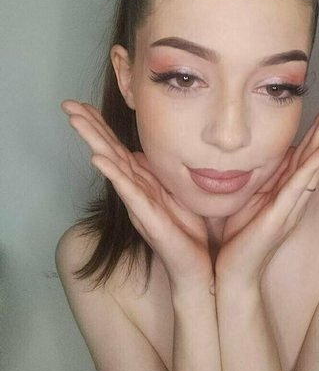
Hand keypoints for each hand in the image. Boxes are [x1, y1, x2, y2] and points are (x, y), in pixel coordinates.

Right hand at [61, 100, 213, 292]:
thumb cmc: (190, 230)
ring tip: (76, 121)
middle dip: (89, 127)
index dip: (102, 126)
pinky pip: (129, 192)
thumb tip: (155, 150)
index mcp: (144, 181)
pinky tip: (98, 158)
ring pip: (113, 167)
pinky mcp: (148, 218)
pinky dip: (114, 174)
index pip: (118, 149)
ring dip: (94, 142)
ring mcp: (139, 203)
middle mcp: (137, 190)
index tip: (85, 104)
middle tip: (68, 104)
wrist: (200, 266)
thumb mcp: (180, 190)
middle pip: (109, 152)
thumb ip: (165, 172)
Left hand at [215, 94, 318, 286]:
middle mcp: (292, 195)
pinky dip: (313, 167)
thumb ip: (253, 177)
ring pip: (314, 166)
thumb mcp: (244, 197)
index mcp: (283, 188)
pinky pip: (299, 187)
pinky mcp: (280, 216)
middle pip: (316, 153)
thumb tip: (248, 154)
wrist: (232, 273)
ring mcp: (289, 205)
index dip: (318, 129)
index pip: (304, 152)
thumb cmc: (236, 237)